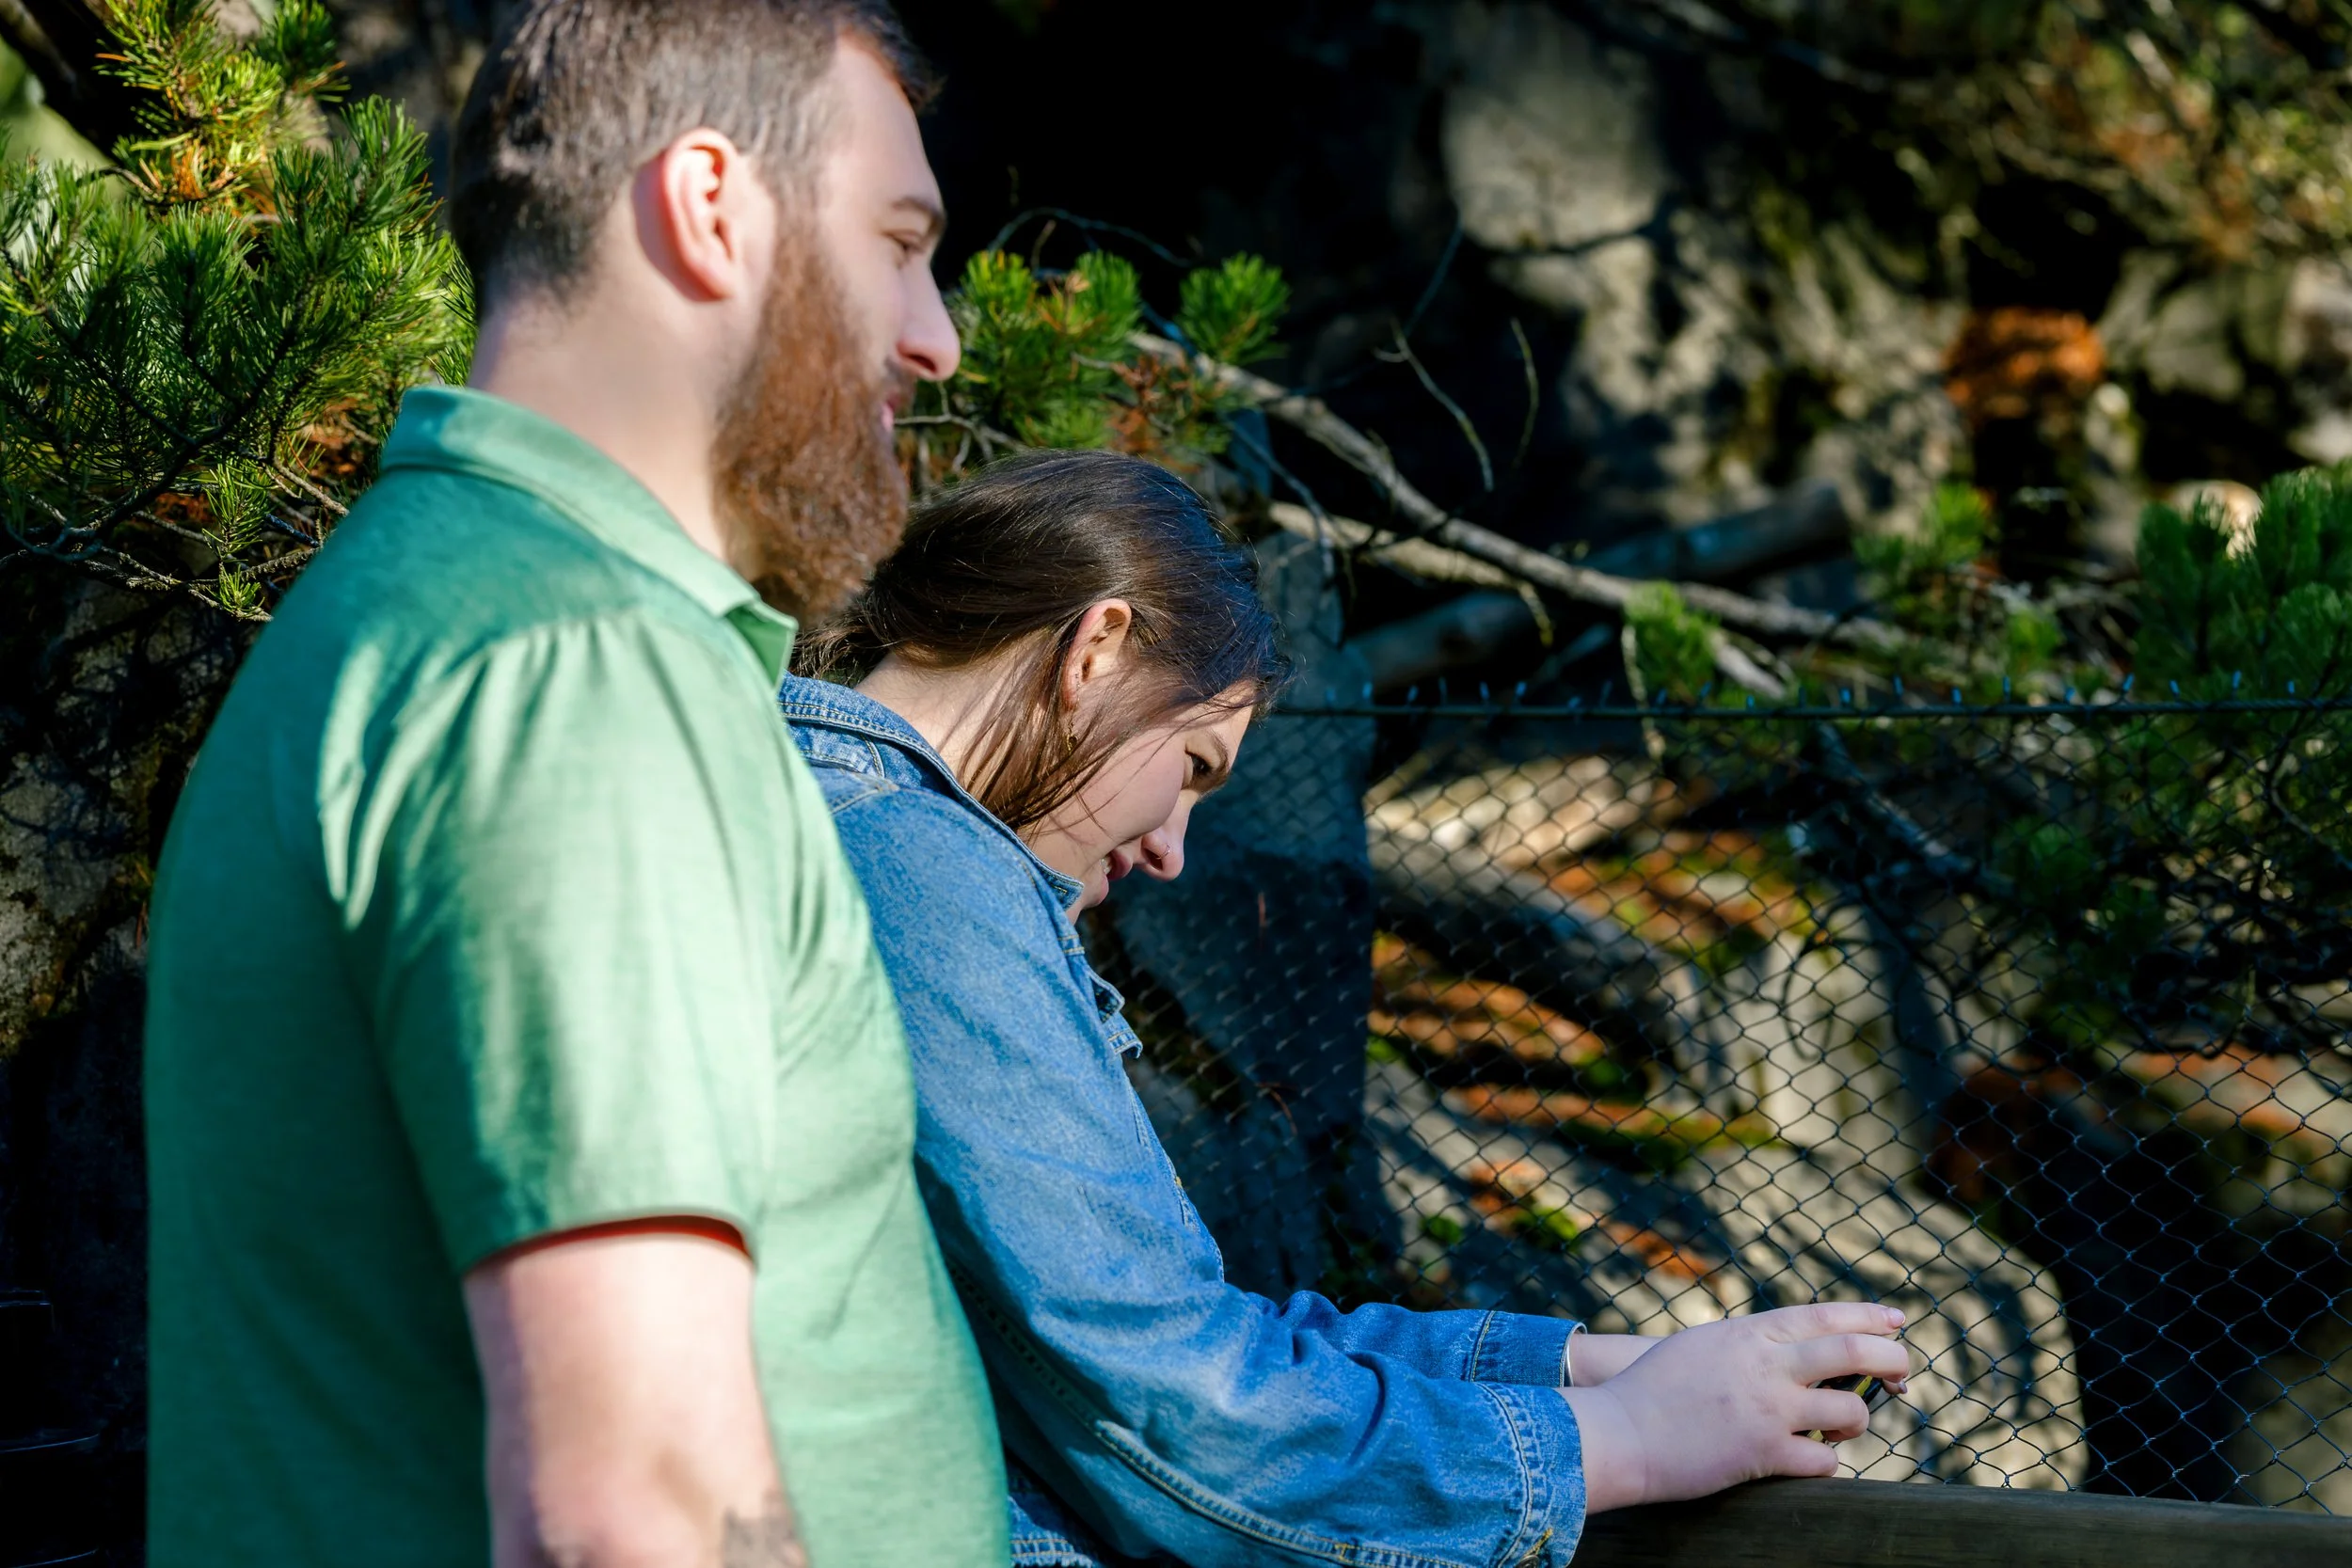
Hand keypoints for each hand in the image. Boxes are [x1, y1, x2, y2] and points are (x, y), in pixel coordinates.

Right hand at [1559, 1302, 1910, 1513]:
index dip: (1869, 1317)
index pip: (1825, 1315)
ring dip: (1857, 1420)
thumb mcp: (1703, 1345)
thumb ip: (1749, 1344)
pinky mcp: (1764, 1454)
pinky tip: (1810, 1460)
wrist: (1620, 1431)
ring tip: (1841, 1426)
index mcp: (1750, 1333)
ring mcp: (1768, 1409)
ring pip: (1850, 1409)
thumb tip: (1793, 1348)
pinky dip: (1826, 1461)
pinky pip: (1824, 1460)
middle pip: (1854, 1351)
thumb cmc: (1652, 1389)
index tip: (1898, 1321)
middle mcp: (1766, 1365)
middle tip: (1901, 1374)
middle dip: (1892, 1359)